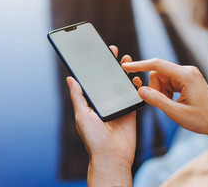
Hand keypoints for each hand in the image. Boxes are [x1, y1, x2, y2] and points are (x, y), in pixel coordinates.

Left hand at [66, 45, 136, 185]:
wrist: (112, 156)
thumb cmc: (93, 138)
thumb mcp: (82, 115)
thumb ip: (78, 96)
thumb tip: (70, 79)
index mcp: (93, 103)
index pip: (95, 81)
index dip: (97, 67)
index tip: (98, 54)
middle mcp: (106, 102)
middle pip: (110, 80)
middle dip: (112, 65)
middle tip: (113, 51)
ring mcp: (119, 106)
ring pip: (123, 85)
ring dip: (125, 72)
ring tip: (126, 59)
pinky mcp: (131, 111)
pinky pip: (135, 95)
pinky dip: (136, 85)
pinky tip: (136, 77)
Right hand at [122, 58, 207, 141]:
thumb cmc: (202, 119)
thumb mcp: (176, 113)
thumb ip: (157, 100)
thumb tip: (140, 90)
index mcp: (186, 76)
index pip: (157, 65)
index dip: (140, 65)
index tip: (126, 66)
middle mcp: (187, 71)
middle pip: (158, 73)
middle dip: (155, 88)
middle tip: (162, 103)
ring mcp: (188, 74)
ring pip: (162, 77)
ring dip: (161, 91)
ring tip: (172, 104)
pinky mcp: (188, 79)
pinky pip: (169, 81)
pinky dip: (167, 91)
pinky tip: (174, 101)